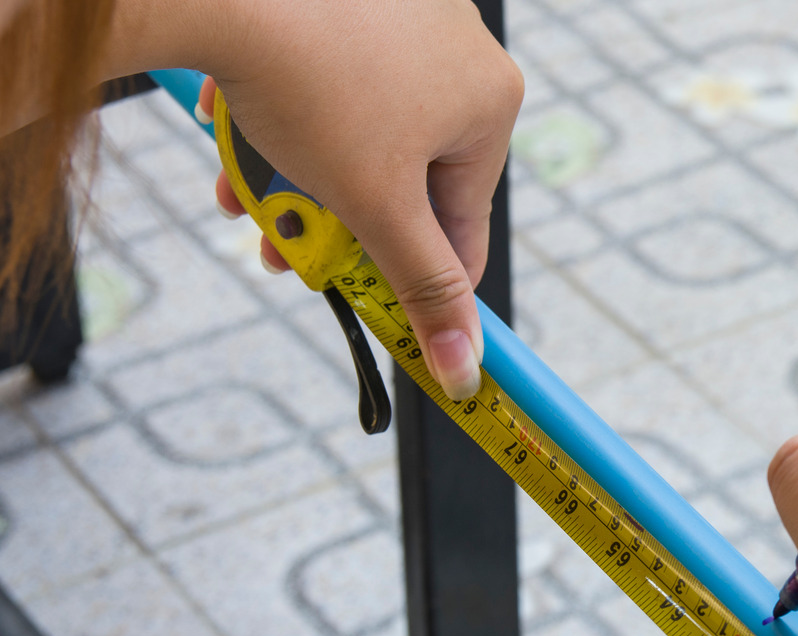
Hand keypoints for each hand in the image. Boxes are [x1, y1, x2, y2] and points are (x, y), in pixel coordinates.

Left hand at [124, 0, 522, 400]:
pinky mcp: (350, 1)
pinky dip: (287, 116)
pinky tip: (242, 129)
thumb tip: (465, 371)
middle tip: (286, 246)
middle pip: (402, 177)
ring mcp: (407, 17)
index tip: (371, 305)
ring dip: (300, 177)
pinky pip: (329, 79)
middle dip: (336, 220)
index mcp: (491, 103)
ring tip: (249, 192)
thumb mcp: (375, 209)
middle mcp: (462, 52)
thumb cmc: (310, 87)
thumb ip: (423, 291)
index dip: (413, 277)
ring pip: (358, 132)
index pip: (463, 223)